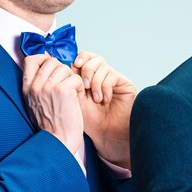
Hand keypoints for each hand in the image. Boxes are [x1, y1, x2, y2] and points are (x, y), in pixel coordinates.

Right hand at [23, 54, 84, 153]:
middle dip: (63, 71)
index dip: (44, 59)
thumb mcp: (36, 104)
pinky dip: (80, 88)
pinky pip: (76, 78)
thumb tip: (47, 65)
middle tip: (66, 86)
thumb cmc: (51, 126)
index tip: (53, 70)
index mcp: (27, 89)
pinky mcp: (63, 90)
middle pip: (52, 61)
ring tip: (72, 95)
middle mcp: (36, 86)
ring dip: (72, 80)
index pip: (31, 59)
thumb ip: (39, 86)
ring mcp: (48, 87)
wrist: (58, 142)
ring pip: (65, 68)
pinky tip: (76, 100)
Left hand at [73, 52, 135, 168]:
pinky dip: (105, 88)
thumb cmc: (90, 120)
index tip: (75, 67)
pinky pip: (112, 75)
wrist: (105, 134)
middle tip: (85, 86)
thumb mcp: (75, 98)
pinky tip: (105, 100)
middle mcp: (101, 75)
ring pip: (102, 65)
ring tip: (96, 98)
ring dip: (96, 82)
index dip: (79, 60)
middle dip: (86, 70)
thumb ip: (70, 81)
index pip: (84, 57)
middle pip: (93, 57)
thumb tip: (67, 64)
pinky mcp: (124, 84)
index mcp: (88, 76)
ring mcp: (113, 78)